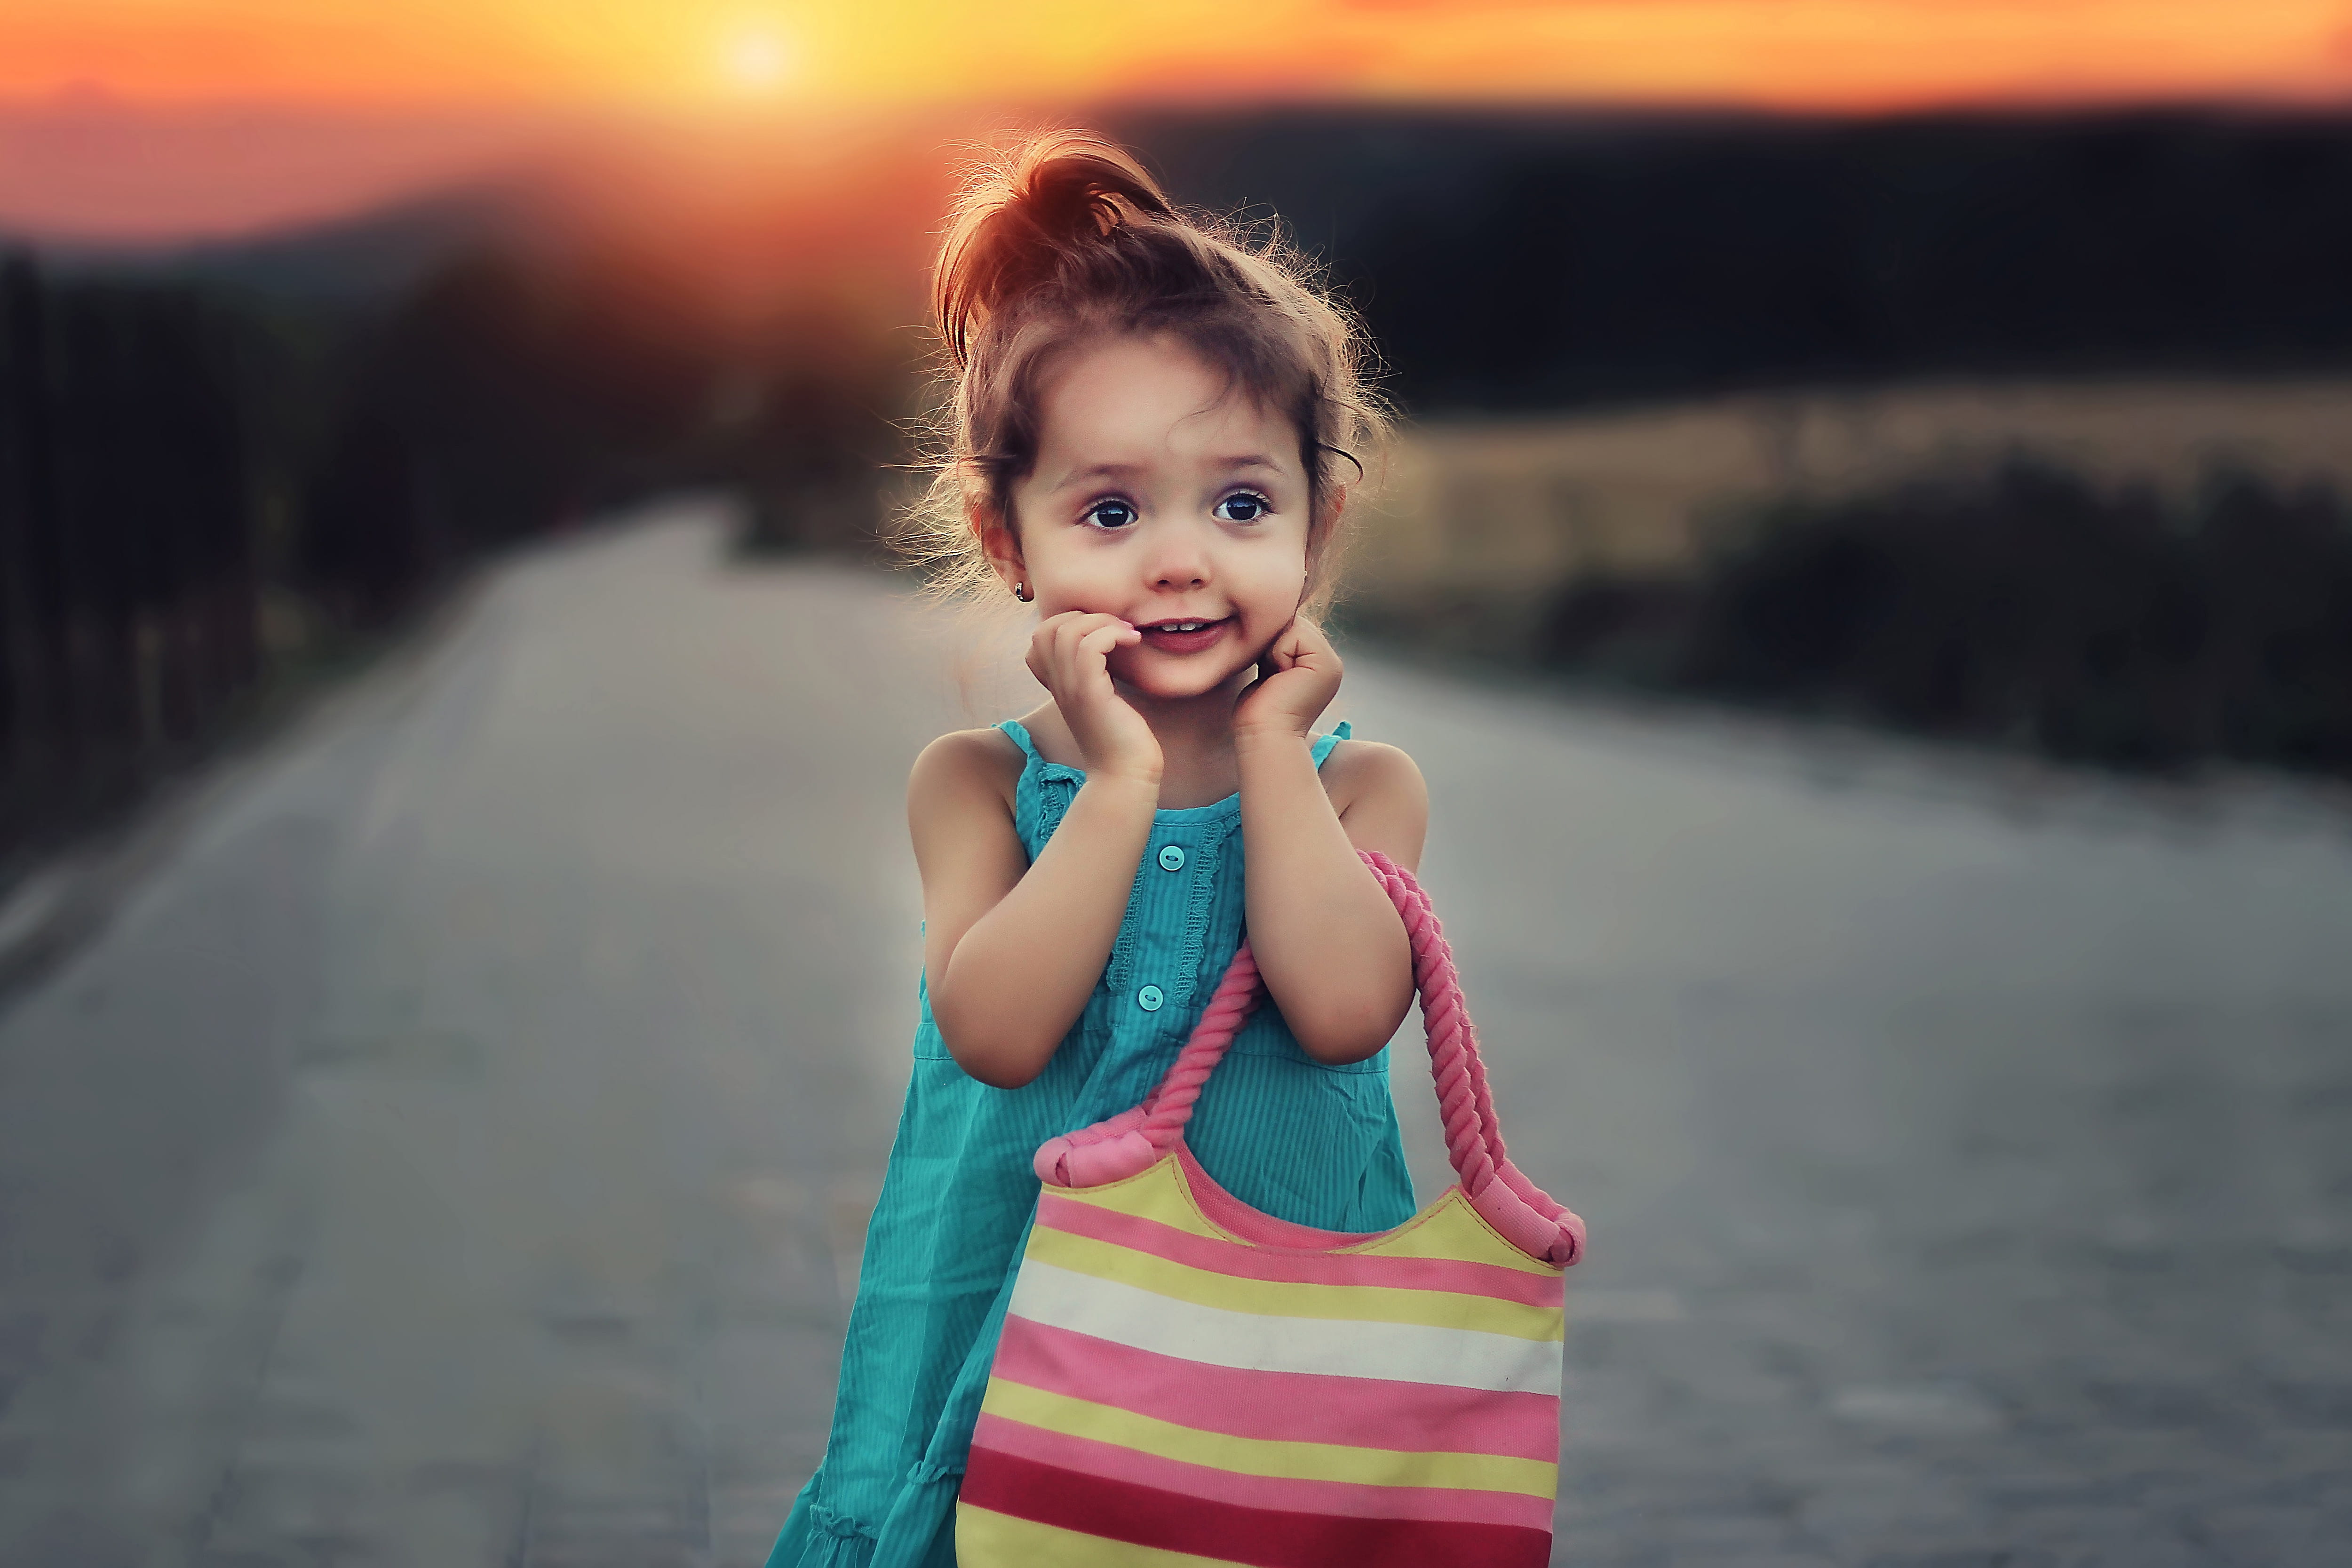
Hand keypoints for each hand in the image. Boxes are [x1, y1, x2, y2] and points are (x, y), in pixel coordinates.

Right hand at [1025, 611, 1162, 782]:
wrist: (1126, 776)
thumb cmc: (1123, 740)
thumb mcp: (1104, 699)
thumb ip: (1098, 673)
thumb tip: (1113, 645)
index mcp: (1059, 685)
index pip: (1039, 637)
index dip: (1068, 623)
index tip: (1104, 633)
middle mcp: (1058, 685)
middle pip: (1046, 628)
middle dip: (1085, 616)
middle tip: (1117, 630)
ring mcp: (1071, 689)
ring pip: (1066, 631)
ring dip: (1102, 622)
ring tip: (1128, 634)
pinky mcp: (1089, 695)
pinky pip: (1088, 646)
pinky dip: (1112, 633)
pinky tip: (1134, 642)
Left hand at [1232, 615, 1341, 743]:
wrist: (1263, 734)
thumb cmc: (1259, 709)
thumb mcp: (1271, 668)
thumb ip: (1279, 645)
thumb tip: (1272, 621)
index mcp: (1318, 664)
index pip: (1292, 628)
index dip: (1272, 643)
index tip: (1268, 673)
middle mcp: (1330, 662)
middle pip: (1294, 623)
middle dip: (1273, 643)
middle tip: (1271, 676)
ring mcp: (1331, 663)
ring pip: (1294, 626)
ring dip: (1274, 648)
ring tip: (1275, 676)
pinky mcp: (1326, 665)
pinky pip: (1295, 634)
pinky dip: (1278, 652)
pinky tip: (1279, 677)